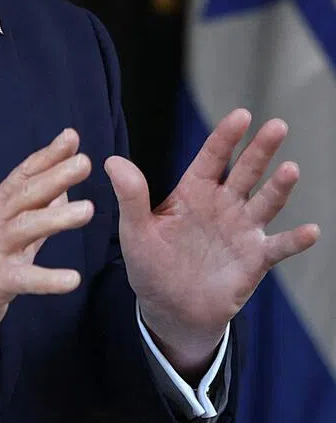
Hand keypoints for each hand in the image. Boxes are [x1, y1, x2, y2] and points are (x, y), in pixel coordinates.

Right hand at [0, 128, 93, 353]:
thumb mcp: (6, 228)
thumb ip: (35, 209)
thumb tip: (63, 186)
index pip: (23, 174)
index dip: (47, 155)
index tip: (71, 137)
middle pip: (25, 194)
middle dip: (54, 176)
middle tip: (84, 162)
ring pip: (24, 228)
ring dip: (55, 218)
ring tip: (87, 210)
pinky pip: (24, 278)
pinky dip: (47, 279)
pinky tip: (72, 279)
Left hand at [106, 109, 320, 376]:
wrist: (170, 308)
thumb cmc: (150, 264)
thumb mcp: (134, 230)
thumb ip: (130, 196)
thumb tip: (111, 160)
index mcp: (193, 192)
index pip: (211, 157)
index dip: (225, 136)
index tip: (241, 115)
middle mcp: (222, 205)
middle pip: (245, 171)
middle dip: (260, 149)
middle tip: (277, 125)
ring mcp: (242, 231)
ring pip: (265, 202)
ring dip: (279, 187)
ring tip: (290, 169)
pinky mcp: (255, 259)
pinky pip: (278, 247)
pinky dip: (295, 240)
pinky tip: (311, 230)